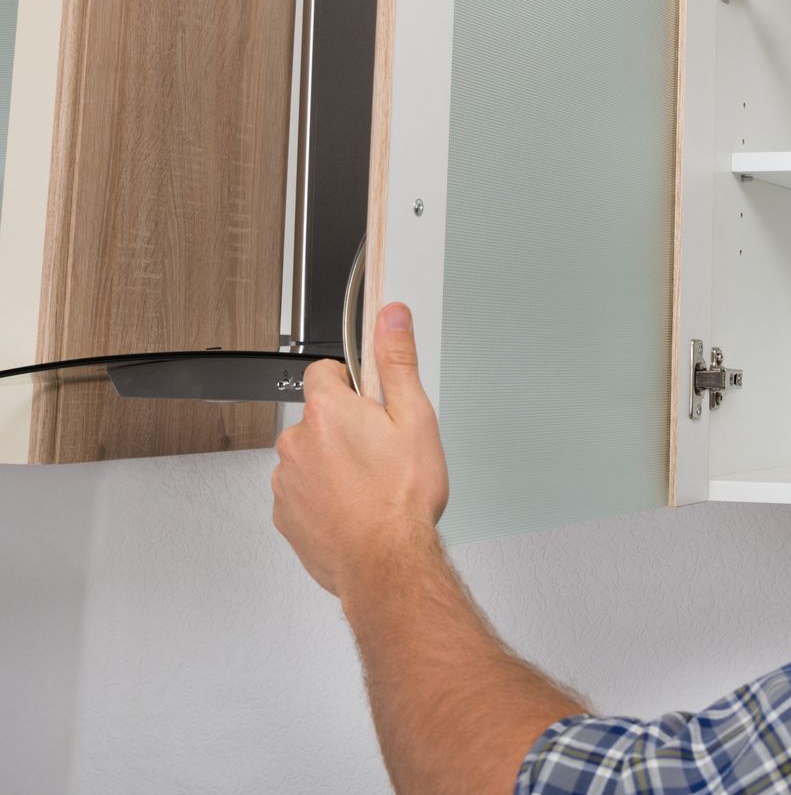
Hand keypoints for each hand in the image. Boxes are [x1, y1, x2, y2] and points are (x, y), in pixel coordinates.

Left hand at [272, 302, 448, 598]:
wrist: (386, 563)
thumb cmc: (401, 498)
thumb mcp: (416, 419)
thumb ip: (398, 362)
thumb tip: (391, 317)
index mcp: (328, 411)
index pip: (324, 371)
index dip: (352, 383)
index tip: (371, 403)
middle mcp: (297, 442)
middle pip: (318, 417)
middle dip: (345, 427)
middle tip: (381, 451)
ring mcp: (285, 481)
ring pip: (310, 456)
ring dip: (332, 464)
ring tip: (370, 485)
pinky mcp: (284, 515)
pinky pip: (302, 492)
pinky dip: (323, 497)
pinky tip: (354, 508)